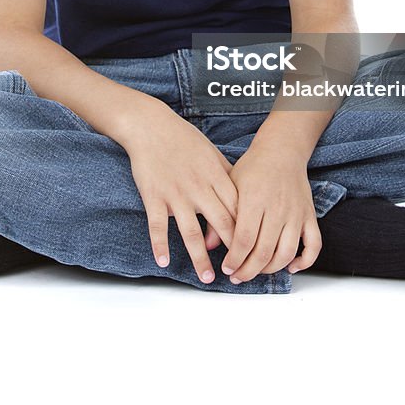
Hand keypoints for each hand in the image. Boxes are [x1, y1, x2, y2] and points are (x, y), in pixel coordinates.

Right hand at [122, 97, 238, 284]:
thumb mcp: (211, 152)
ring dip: (200, 257)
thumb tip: (243, 195)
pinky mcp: (154, 197)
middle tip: (238, 272)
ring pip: (191, 232)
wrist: (151, 126)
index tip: (253, 249)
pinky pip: (157, 226)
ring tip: (207, 277)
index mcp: (215, 177)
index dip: (247, 231)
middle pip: (220, 224)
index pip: (237, 209)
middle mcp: (198, 188)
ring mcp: (175, 194)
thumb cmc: (183, 138)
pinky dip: (160, 245)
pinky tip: (163, 262)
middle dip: (231, 250)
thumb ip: (227, 175)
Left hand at [204, 142, 321, 282]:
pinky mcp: (309, 215)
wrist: (281, 151)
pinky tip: (291, 267)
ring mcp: (296, 213)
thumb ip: (219, 215)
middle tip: (238, 275)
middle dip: (248, 270)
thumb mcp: (230, 185)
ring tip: (257, 271)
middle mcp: (276, 208)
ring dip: (271, 269)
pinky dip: (305, 261)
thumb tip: (207, 245)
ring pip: (287, 253)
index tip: (226, 268)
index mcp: (254, 200)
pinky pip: (314, 245)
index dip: (235, 259)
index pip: (244, 240)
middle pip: (264, 252)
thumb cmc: (253, 168)